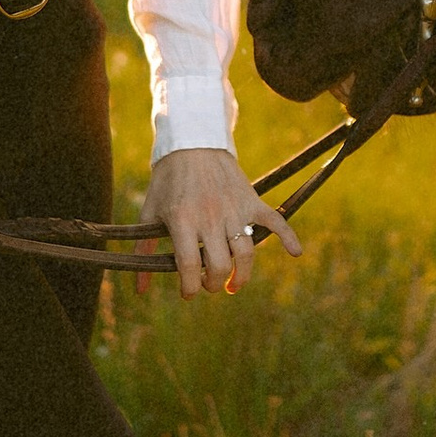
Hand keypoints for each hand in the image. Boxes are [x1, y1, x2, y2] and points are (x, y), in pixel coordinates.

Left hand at [136, 146, 301, 298]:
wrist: (192, 143)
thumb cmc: (167, 181)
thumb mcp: (150, 213)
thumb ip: (144, 251)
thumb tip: (139, 291)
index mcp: (182, 220)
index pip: (189, 267)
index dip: (190, 288)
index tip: (188, 293)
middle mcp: (210, 216)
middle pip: (219, 265)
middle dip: (213, 284)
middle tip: (209, 284)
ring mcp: (234, 208)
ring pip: (245, 253)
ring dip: (241, 276)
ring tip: (233, 284)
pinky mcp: (251, 200)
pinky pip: (275, 220)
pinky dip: (289, 237)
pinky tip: (296, 253)